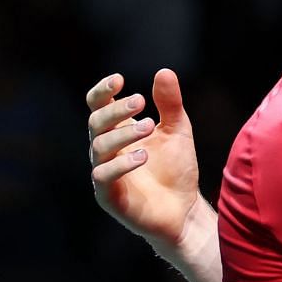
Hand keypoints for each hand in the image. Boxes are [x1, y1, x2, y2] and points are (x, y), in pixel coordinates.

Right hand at [86, 68, 208, 250]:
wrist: (184, 210)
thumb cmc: (175, 169)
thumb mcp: (177, 131)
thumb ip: (169, 104)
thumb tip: (164, 71)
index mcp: (117, 131)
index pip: (98, 106)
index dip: (103, 91)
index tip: (119, 79)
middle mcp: (105, 150)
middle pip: (96, 122)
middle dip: (116, 109)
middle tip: (141, 101)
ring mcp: (104, 173)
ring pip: (99, 146)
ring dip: (123, 133)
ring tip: (149, 126)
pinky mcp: (108, 196)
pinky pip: (103, 176)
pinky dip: (121, 165)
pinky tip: (143, 156)